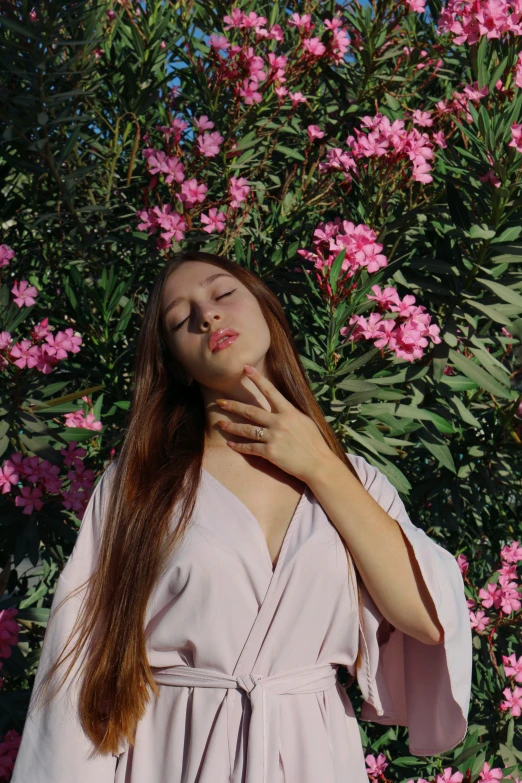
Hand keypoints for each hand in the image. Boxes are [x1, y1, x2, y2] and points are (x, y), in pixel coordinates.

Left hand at [214, 364, 333, 484]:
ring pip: (247, 429)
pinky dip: (239, 446)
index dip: (257, 379)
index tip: (245, 368)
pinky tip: (230, 444)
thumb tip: (280, 405)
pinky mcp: (270, 452)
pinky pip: (250, 448)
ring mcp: (274, 437)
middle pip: (251, 411)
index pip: (270, 391)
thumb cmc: (314, 443)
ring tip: (220, 423)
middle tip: (220, 402)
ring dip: (232, 426)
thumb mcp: (305, 421)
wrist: (318, 464)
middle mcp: (279, 422)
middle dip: (233, 406)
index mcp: (289, 412)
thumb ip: (290, 413)